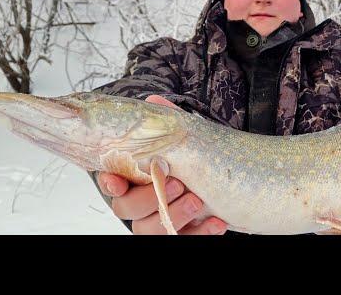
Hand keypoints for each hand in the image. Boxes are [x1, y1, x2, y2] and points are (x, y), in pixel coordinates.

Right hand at [95, 95, 227, 234]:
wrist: (229, 184)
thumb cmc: (196, 160)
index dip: (111, 183)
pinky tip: (217, 221)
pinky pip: (181, 240)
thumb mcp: (184, 140)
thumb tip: (153, 100)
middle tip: (177, 182)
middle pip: (126, 209)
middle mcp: (140, 203)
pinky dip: (200, 233)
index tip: (119, 181)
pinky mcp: (177, 234)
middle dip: (149, 197)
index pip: (111, 183)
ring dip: (176, 215)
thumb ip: (168, 124)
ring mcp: (157, 222)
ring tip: (198, 200)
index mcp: (134, 177)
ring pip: (149, 229)